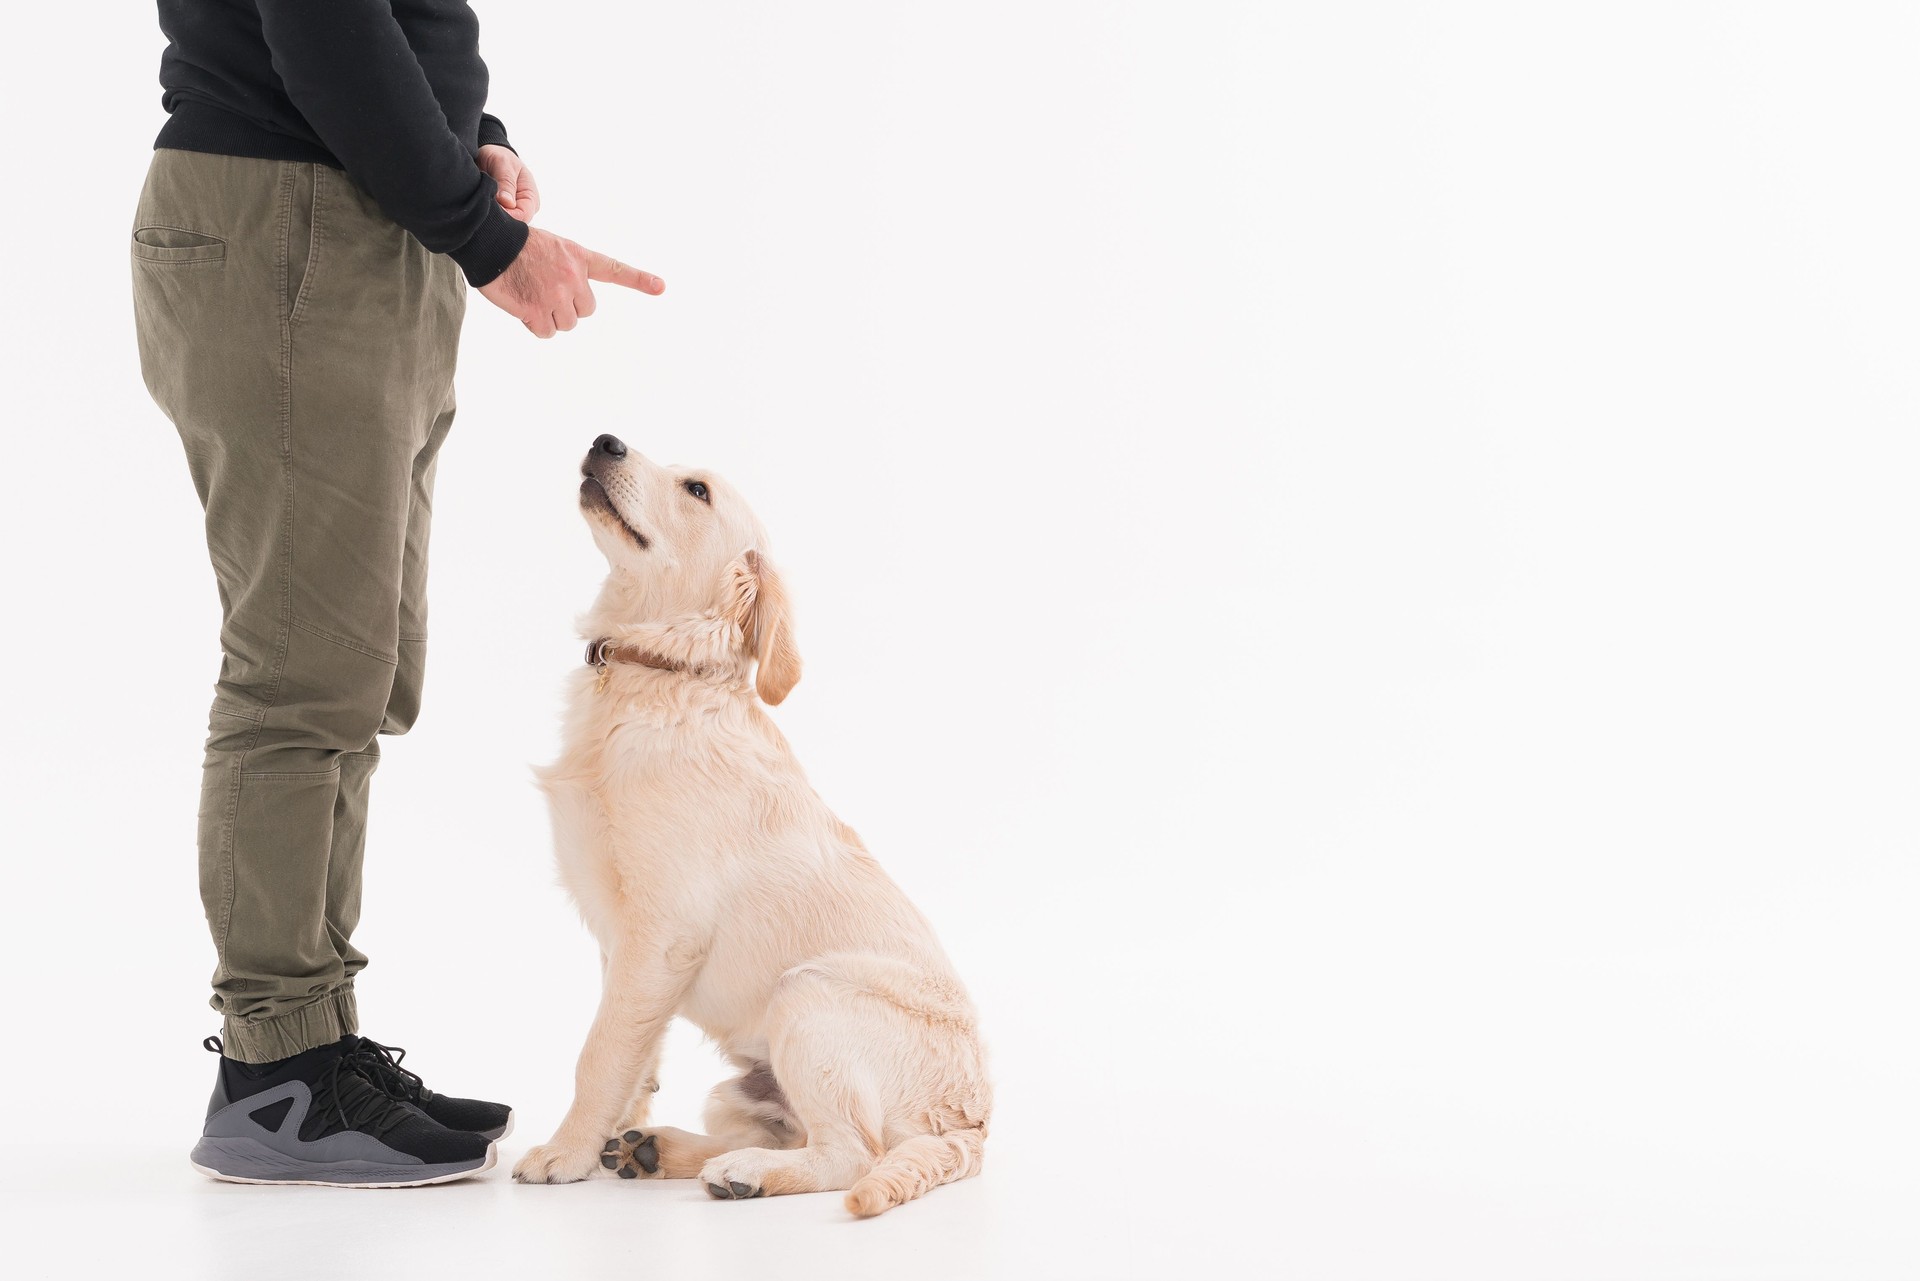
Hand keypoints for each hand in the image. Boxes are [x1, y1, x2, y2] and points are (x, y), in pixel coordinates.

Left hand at [477, 144, 539, 221]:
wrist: (490, 154)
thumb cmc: (499, 156)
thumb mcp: (502, 163)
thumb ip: (506, 182)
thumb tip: (508, 202)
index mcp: (531, 197)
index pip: (523, 216)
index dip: (508, 216)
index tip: (491, 207)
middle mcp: (524, 207)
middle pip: (514, 223)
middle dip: (498, 217)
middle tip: (481, 205)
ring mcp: (513, 211)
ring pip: (504, 223)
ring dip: (492, 215)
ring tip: (479, 202)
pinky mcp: (502, 212)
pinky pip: (496, 219)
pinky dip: (487, 214)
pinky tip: (479, 206)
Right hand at [477, 227, 665, 337]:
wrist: (490, 242)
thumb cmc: (516, 244)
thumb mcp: (553, 247)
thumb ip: (569, 269)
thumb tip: (571, 297)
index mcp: (578, 258)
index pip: (614, 270)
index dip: (639, 279)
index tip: (661, 286)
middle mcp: (573, 278)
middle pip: (584, 310)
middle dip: (569, 307)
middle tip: (547, 291)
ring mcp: (556, 296)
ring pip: (565, 324)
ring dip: (550, 317)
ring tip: (532, 295)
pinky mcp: (537, 312)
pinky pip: (545, 332)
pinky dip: (535, 325)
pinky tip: (523, 306)